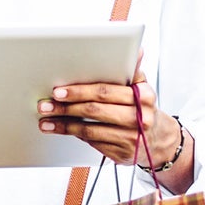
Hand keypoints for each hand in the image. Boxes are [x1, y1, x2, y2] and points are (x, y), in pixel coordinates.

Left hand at [35, 70, 181, 169]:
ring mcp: (130, 139)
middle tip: (46, 105)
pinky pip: (92, 143)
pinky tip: (61, 129)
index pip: (105, 91)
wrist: (158, 141)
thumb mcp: (142, 88)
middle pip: (94, 111)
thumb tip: (137, 49)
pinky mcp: (121, 154)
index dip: (79, 91)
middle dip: (66, 107)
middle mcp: (139, 119)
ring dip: (65, 125)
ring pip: (90, 130)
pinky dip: (74, 135)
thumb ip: (132, 70)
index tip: (59, 91)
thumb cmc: (142, 109)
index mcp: (144, 97)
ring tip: (46, 120)